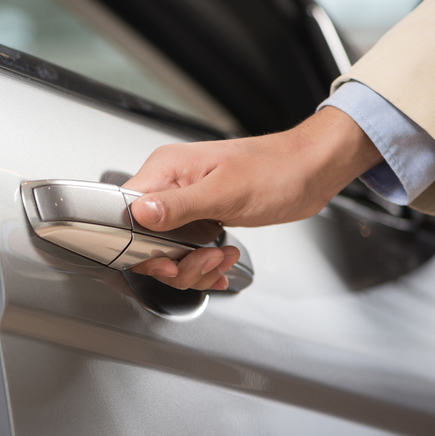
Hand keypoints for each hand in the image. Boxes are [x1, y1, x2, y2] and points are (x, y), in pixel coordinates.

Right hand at [123, 107, 381, 290]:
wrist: (309, 171)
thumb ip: (178, 205)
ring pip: (167, 250)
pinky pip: (186, 249)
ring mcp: (185, 202)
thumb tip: (138, 214)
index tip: (164, 261)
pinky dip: (203, 264)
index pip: (125, 210)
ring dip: (194, 266)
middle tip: (202, 263)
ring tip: (220, 258)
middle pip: (145, 238)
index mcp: (166, 169)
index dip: (139, 244)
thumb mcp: (225, 191)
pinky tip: (220, 263)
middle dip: (175, 262)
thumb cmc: (275, 171)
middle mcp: (170, 184)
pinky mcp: (200, 216)